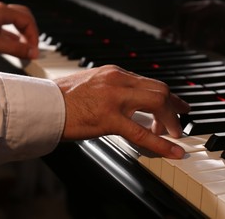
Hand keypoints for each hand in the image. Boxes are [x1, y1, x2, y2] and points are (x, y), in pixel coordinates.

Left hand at [0, 2, 39, 58]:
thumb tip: (33, 53)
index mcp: (1, 11)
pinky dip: (15, 36)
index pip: (26, 20)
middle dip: (31, 32)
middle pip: (24, 17)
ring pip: (17, 21)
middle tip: (32, 47)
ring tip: (26, 47)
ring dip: (23, 34)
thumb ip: (15, 49)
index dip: (33, 35)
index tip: (33, 49)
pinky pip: (9, 26)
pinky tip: (16, 46)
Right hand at [55, 65, 190, 158]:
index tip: (177, 104)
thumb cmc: (64, 98)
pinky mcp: (108, 118)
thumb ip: (114, 88)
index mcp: (115, 73)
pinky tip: (173, 150)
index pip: (151, 82)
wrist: (44, 105)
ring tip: (174, 134)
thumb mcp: (93, 83)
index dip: (168, 96)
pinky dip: (161, 143)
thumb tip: (131, 100)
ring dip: (171, 121)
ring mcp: (114, 98)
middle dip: (175, 107)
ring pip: (157, 104)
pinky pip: (142, 132)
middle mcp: (118, 80)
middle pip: (160, 89)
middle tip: (180, 121)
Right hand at [162, 0, 224, 48]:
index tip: (186, 44)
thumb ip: (222, 39)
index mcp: (214, 8)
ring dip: (176, 26)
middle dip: (179, 27)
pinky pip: (184, 17)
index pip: (195, 17)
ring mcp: (202, 7)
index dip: (189, 31)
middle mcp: (206, 5)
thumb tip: (207, 46)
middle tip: (179, 42)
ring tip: (174, 41)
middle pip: (184, 11)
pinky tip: (164, 35)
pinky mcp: (200, 13)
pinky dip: (175, 26)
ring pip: (182, 12)